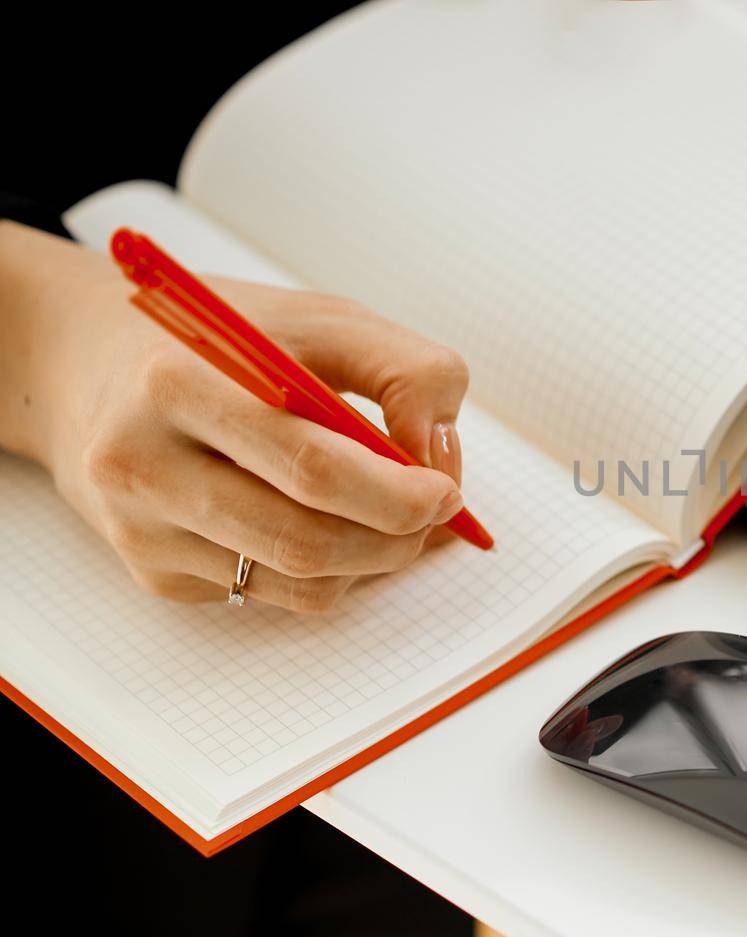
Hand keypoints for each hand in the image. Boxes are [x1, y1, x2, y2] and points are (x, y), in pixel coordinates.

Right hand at [0, 222, 469, 612]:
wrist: (89, 363)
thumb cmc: (229, 340)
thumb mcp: (323, 320)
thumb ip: (404, 370)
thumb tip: (435, 452)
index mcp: (181, 383)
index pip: (310, 467)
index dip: (396, 492)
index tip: (445, 489)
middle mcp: (144, 463)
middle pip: (304, 539)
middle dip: (396, 536)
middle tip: (436, 513)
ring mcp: (140, 528)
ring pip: (297, 582)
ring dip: (373, 560)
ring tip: (393, 517)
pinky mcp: (152, 571)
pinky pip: (270, 593)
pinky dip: (328, 571)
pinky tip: (329, 522)